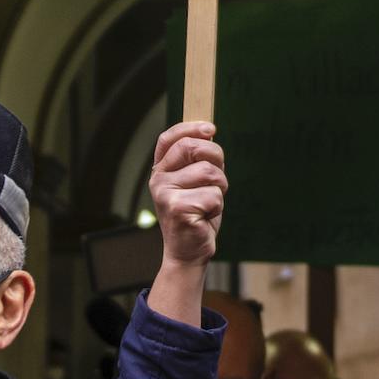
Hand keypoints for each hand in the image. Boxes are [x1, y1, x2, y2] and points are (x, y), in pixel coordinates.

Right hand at [150, 121, 224, 267]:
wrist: (188, 250)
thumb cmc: (196, 213)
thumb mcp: (196, 182)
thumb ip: (199, 159)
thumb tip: (209, 132)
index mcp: (161, 170)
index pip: (169, 138)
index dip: (190, 128)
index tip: (211, 129)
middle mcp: (158, 180)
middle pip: (192, 148)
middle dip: (216, 157)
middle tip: (218, 177)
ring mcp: (165, 194)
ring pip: (209, 172)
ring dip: (220, 188)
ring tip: (209, 203)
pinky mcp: (178, 209)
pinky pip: (214, 195)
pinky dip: (218, 206)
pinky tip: (205, 217)